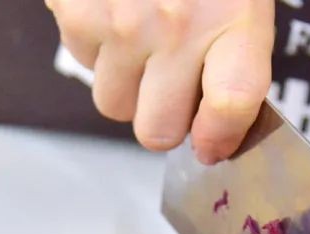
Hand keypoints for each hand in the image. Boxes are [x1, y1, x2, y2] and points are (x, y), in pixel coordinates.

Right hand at [45, 0, 274, 163]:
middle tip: (172, 87)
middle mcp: (177, 26)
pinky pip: (82, 61)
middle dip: (163, 118)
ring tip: (141, 34)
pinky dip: (96, 44)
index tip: (212, 143)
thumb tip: (213, 122)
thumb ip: (235, 50)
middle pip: (158, 130)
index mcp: (234, 16)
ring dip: (127, 82)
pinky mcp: (74, 12)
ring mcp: (121, 23)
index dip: (219, 138)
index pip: (230, 107)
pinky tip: (114, 4)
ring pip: (113, 104)